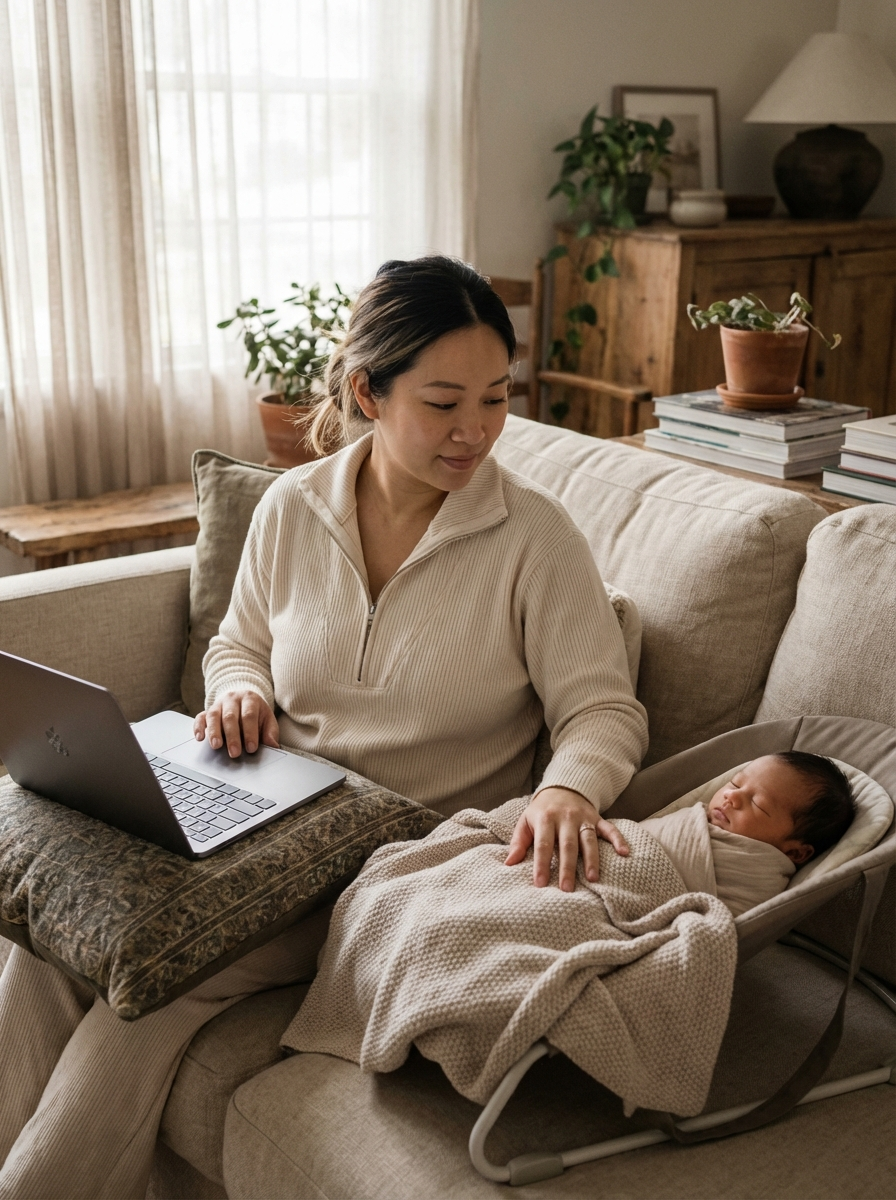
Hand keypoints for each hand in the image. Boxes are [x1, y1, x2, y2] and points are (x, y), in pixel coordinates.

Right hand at [193, 690, 279, 757]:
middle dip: (232, 736)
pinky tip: (200, 738)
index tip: (251, 748)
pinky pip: (200, 717)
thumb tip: (273, 746)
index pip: (249, 715)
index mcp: (250, 699)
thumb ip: (270, 732)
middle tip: (234, 752)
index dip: (250, 732)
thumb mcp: (267, 719)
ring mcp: (218, 704)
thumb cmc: (256, 713)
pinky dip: (198, 727)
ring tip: (216, 746)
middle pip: (230, 716)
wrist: (242, 699)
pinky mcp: (207, 711)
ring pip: (214, 716)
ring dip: (214, 732)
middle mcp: (232, 699)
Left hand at [504, 786, 628, 890]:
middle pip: (567, 845)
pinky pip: (610, 828)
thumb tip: (508, 864)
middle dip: (567, 867)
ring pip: (588, 839)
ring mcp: (583, 818)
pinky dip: (618, 840)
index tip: (540, 884)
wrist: (562, 787)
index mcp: (545, 818)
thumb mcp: (525, 821)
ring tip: (592, 878)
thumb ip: (519, 842)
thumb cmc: (541, 811)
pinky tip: (624, 853)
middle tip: (567, 889)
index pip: (543, 844)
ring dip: (592, 859)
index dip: (541, 864)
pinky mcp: (597, 818)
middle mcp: (566, 818)